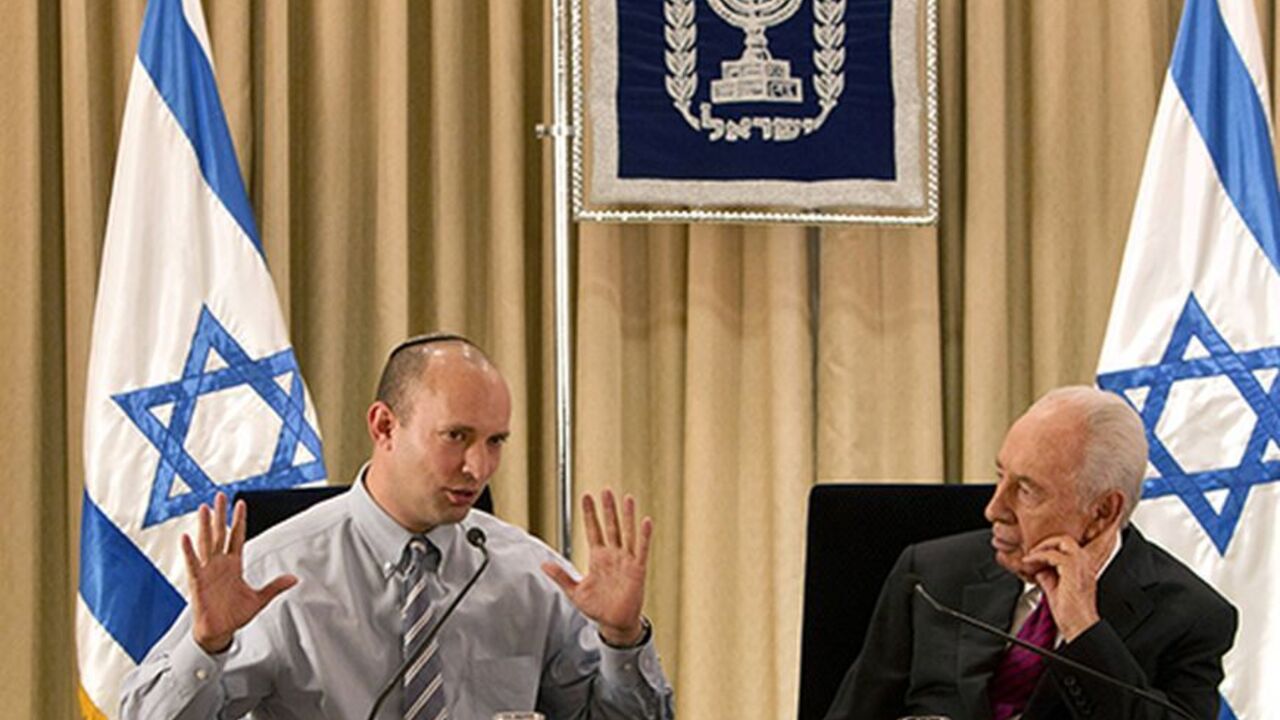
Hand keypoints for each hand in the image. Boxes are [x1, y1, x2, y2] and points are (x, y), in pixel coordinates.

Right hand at [180, 492, 297, 653]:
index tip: (241, 504)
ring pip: (206, 543)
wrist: (219, 631)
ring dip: (205, 526)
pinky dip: (189, 551)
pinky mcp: (197, 581)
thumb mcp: (259, 599)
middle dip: (221, 515)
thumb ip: (275, 586)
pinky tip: (186, 537)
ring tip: (204, 508)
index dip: (239, 521)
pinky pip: (193, 564)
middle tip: (220, 496)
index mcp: (234, 565)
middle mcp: (220, 564)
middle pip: (220, 534)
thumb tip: (294, 579)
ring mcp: (208, 571)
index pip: (237, 537)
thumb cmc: (234, 614)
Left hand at [542, 489, 652, 645]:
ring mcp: (626, 561)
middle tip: (606, 491)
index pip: (593, 530)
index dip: (590, 514)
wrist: (615, 623)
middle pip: (611, 527)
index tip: (586, 497)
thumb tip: (543, 565)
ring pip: (627, 533)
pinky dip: (644, 536)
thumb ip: (561, 576)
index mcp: (598, 558)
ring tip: (627, 498)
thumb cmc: (598, 608)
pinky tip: (645, 521)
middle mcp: (613, 556)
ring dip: (627, 516)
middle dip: (608, 509)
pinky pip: (641, 550)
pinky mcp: (637, 570)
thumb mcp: (575, 592)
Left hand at [1022, 532, 1115, 641]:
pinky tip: (1029, 563)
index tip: (1034, 555)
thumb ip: (1048, 577)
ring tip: (1030, 556)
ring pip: (1062, 541)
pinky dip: (1038, 556)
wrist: (1079, 626)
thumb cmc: (1070, 614)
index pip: (1068, 547)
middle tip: (1032, 551)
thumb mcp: (1055, 590)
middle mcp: (1085, 563)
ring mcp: (1081, 565)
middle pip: (1066, 539)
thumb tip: (1039, 570)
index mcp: (1083, 567)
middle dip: (1046, 542)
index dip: (1050, 548)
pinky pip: (1053, 554)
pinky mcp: (1072, 570)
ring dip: (1042, 546)